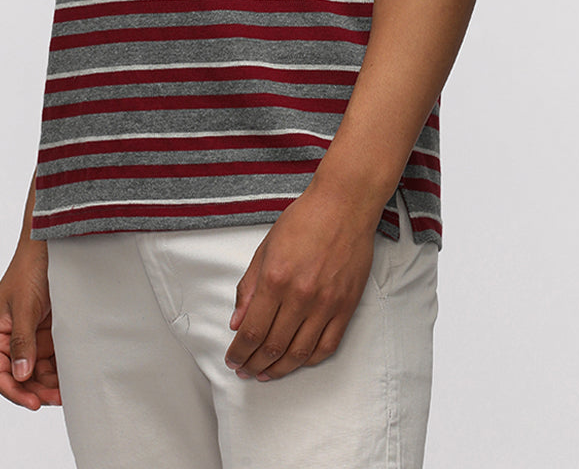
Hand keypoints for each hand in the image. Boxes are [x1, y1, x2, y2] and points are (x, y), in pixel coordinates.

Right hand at [0, 239, 61, 409]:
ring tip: (66, 390)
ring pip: (35, 369)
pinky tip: (70, 374)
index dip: (15, 391)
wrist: (51, 244)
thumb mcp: (24, 306)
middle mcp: (8, 336)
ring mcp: (28, 334)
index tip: (34, 403)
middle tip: (57, 398)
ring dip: (48, 382)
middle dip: (35, 390)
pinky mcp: (45, 329)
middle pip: (19, 375)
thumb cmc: (30, 269)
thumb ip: (22, 341)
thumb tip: (21, 375)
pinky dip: (57, 367)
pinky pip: (49, 356)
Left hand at [224, 181, 378, 381]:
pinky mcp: (346, 306)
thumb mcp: (266, 247)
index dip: (239, 352)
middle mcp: (300, 295)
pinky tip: (296, 362)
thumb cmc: (305, 220)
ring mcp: (326, 303)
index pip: (252, 330)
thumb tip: (237, 322)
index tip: (232, 359)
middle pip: (273, 346)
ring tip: (265, 373)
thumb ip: (249, 287)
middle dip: (254, 364)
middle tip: (245, 370)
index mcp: (275, 278)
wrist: (344, 206)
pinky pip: (327, 345)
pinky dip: (309, 360)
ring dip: (279, 369)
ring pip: (299, 352)